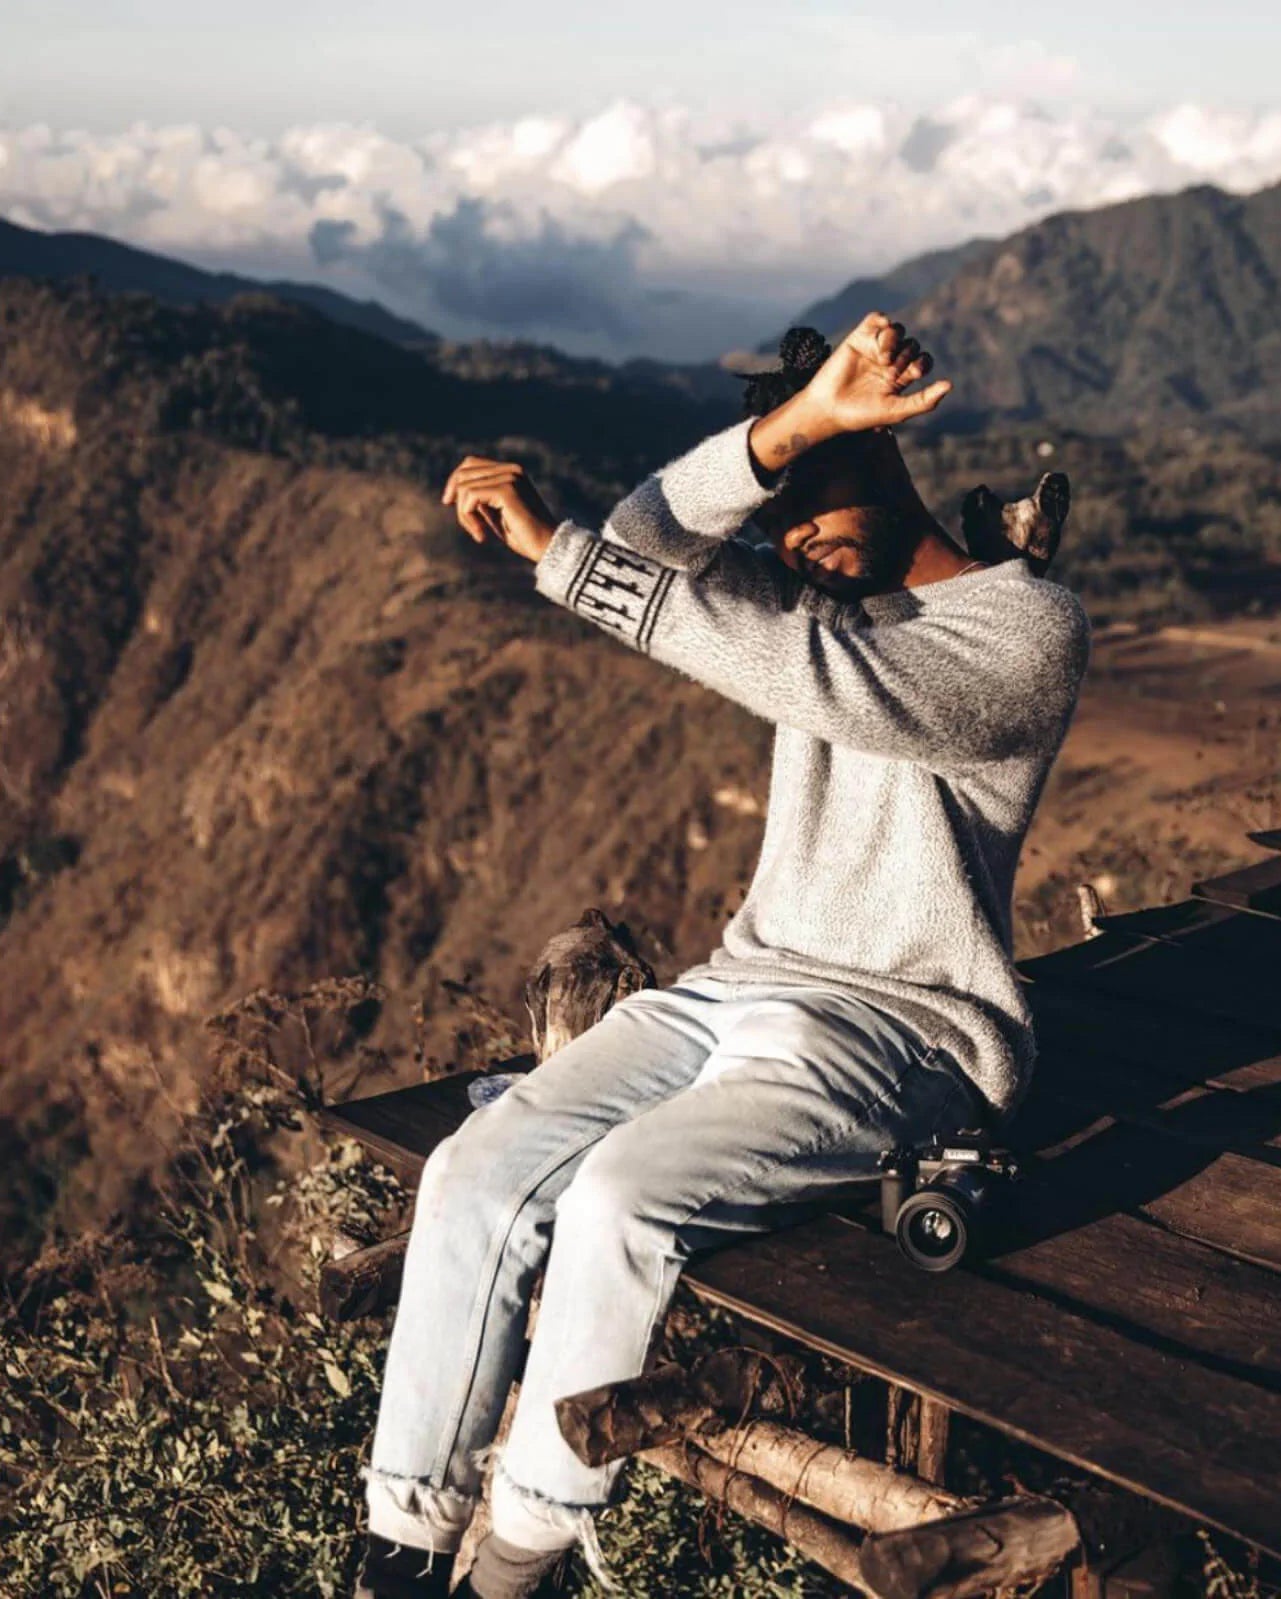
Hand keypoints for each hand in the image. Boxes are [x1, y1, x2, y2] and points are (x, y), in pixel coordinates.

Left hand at [442, 456, 557, 563]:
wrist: (548, 547)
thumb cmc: (524, 535)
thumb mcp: (496, 513)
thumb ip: (480, 499)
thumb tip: (454, 491)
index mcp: (511, 471)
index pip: (471, 463)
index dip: (454, 481)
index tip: (449, 503)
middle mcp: (511, 469)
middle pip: (464, 472)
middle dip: (458, 501)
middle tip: (470, 527)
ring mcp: (510, 477)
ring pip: (464, 487)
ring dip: (464, 514)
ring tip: (478, 533)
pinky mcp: (506, 490)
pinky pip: (470, 496)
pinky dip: (468, 518)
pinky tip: (481, 535)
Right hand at [802, 312, 951, 435]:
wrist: (828, 409)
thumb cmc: (862, 414)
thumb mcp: (897, 410)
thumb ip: (924, 400)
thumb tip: (950, 384)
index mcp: (901, 377)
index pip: (923, 360)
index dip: (922, 363)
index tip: (911, 374)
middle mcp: (890, 360)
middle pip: (912, 344)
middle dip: (905, 357)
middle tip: (889, 373)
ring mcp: (874, 348)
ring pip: (897, 331)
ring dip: (894, 342)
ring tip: (882, 359)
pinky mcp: (858, 338)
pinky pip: (876, 319)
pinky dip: (883, 320)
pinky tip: (883, 329)